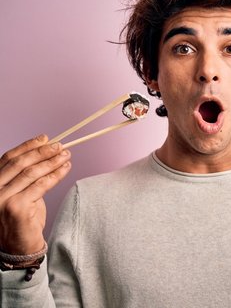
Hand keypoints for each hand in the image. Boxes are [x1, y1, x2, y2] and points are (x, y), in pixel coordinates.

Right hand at [0, 135, 70, 254]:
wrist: (19, 249)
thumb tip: (46, 153)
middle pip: (20, 164)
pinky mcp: (17, 208)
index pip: (8, 159)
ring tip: (66, 156)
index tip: (45, 138)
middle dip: (42, 152)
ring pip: (32, 173)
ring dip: (52, 162)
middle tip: (60, 146)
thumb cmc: (21, 221)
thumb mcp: (20, 194)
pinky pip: (41, 186)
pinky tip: (66, 169)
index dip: (27, 146)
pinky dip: (56, 175)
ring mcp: (2, 199)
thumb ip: (25, 177)